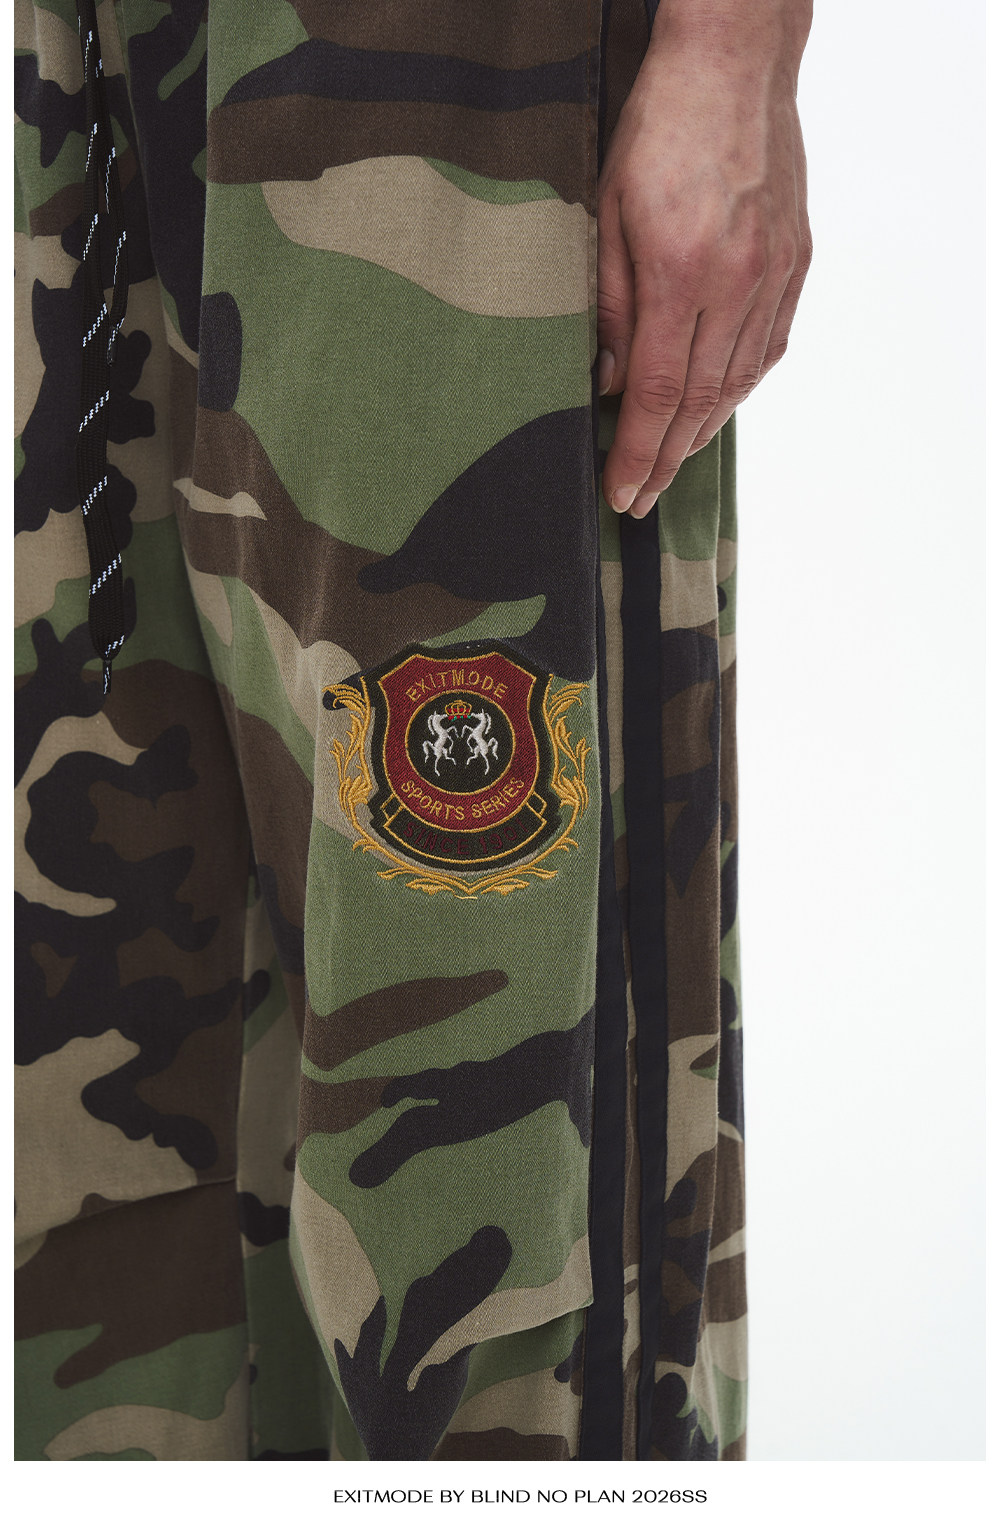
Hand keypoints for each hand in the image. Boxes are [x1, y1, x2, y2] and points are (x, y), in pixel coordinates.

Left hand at [597, 3, 811, 516]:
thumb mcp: (607, 213)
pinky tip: (718, 409)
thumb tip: (607, 380)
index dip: (637, 452)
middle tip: (642, 498)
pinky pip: (768, 346)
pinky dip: (741, 388)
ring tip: (672, 463)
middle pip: (701, 402)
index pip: (658, 393)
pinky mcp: (795, 262)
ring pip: (739, 382)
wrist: (733, 65)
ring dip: (703, 433)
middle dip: (667, 459)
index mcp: (681, 273)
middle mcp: (736, 282)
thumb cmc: (658, 126)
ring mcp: (773, 274)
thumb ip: (610, 305)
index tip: (621, 492)